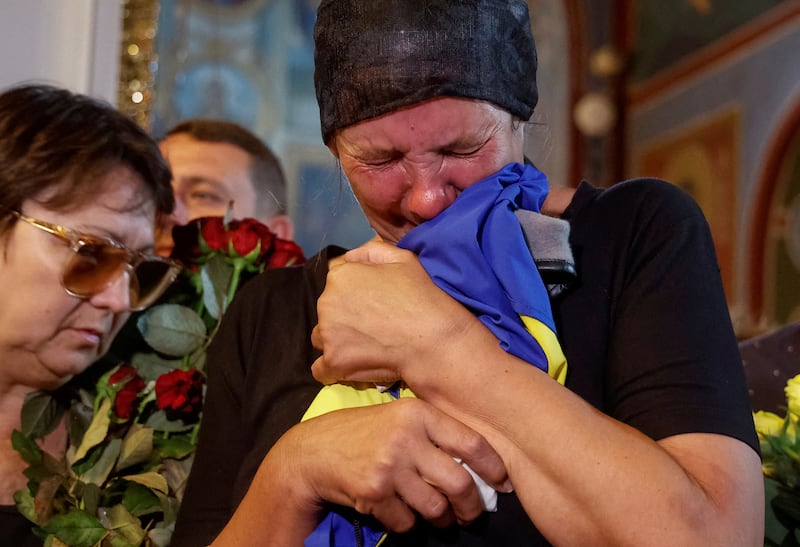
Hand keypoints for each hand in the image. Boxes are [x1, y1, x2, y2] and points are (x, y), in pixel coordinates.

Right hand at [270, 398, 510, 531]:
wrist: (314, 451)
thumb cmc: (364, 433)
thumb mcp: (399, 418)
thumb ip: (434, 433)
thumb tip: (478, 465)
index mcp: (418, 413)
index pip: (470, 442)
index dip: (493, 467)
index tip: (502, 482)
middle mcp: (406, 437)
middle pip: (459, 483)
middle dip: (471, 506)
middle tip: (471, 513)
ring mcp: (389, 466)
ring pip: (435, 507)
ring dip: (440, 518)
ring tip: (439, 516)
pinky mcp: (374, 492)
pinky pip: (406, 522)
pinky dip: (407, 523)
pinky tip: (400, 511)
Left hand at [311, 240, 478, 385]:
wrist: (433, 339)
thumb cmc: (422, 297)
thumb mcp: (402, 259)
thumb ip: (370, 253)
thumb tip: (350, 259)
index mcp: (340, 276)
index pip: (335, 286)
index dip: (353, 297)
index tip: (372, 308)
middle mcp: (326, 302)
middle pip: (327, 312)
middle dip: (344, 320)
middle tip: (373, 329)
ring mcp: (327, 333)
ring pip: (322, 339)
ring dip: (337, 343)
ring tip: (365, 349)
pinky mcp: (333, 361)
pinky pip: (321, 369)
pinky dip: (334, 369)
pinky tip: (352, 367)